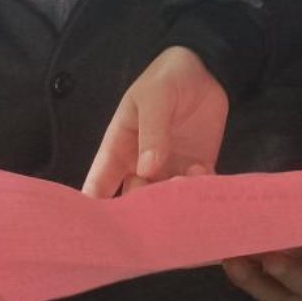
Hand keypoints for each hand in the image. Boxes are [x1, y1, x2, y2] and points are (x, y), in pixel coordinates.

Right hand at [83, 47, 228, 198]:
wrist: (205, 69)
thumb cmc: (166, 79)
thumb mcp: (154, 97)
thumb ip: (151, 130)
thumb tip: (147, 168)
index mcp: (118, 149)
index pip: (99, 184)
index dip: (96, 209)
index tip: (98, 231)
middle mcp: (141, 168)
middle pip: (134, 203)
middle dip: (144, 211)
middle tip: (158, 200)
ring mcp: (169, 171)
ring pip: (166, 203)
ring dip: (175, 203)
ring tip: (184, 180)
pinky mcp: (197, 170)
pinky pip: (196, 192)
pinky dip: (200, 191)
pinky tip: (203, 171)